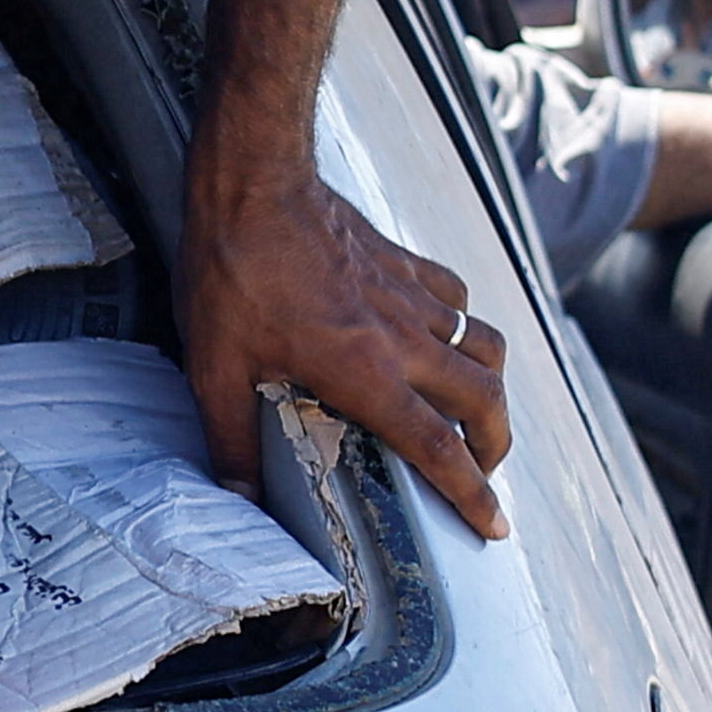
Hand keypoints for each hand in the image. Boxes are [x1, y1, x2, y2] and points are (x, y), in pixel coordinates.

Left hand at [182, 146, 510, 539]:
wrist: (252, 186)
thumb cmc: (230, 273)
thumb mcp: (214, 368)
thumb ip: (231, 437)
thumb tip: (238, 494)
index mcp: (366, 373)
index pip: (439, 448)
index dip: (472, 493)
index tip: (494, 525)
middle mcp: (404, 339)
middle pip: (485, 401)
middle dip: (497, 446)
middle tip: (485, 471)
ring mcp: (411, 297)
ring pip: (485, 348)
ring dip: (492, 387)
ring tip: (478, 413)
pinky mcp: (405, 262)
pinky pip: (458, 300)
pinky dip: (464, 326)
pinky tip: (443, 336)